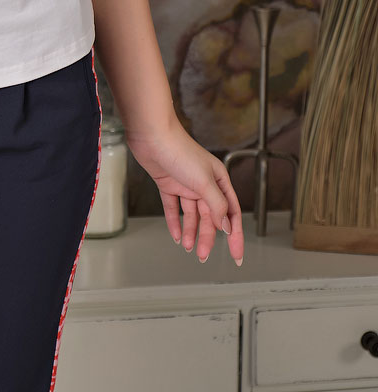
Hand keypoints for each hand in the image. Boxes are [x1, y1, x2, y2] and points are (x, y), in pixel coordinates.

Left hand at [125, 119, 244, 266]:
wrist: (152, 136)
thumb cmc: (181, 151)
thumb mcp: (204, 182)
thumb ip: (217, 205)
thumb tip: (226, 226)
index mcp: (219, 181)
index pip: (231, 213)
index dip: (234, 235)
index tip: (237, 255)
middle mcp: (204, 184)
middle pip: (209, 217)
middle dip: (207, 237)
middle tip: (202, 255)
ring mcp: (186, 184)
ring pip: (191, 215)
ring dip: (190, 231)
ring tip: (188, 247)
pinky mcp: (168, 184)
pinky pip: (173, 208)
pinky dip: (175, 222)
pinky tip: (176, 235)